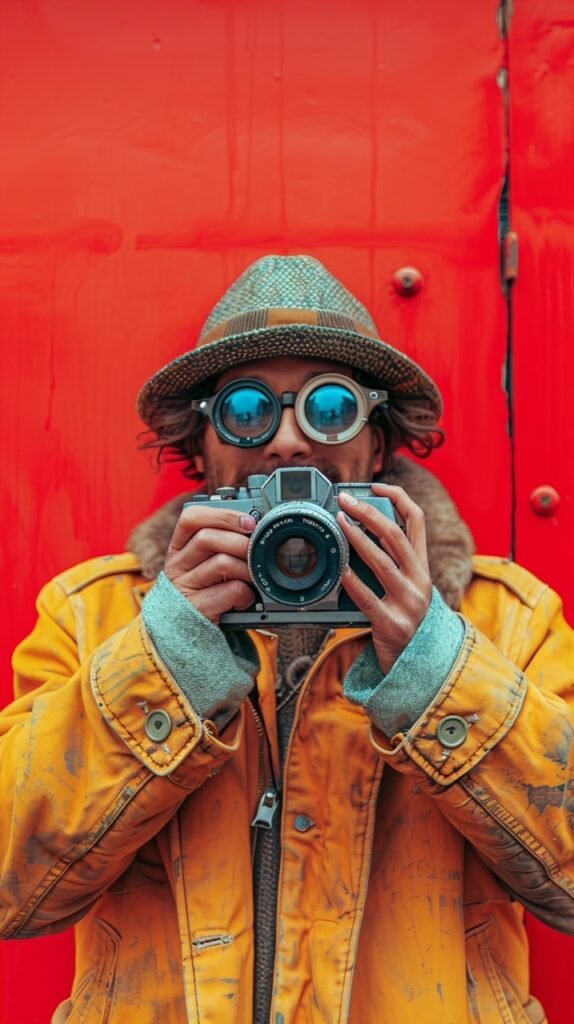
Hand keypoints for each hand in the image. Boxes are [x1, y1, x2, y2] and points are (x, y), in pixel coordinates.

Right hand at [164, 506, 256, 623]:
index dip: (222, 515)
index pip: (191, 518)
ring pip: (222, 563)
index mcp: (178, 547)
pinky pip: (231, 590)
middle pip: (207, 538)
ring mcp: (184, 587)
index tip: (248, 521)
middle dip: (240, 542)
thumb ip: (219, 544)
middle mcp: (177, 565)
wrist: (183, 631)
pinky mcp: (197, 608)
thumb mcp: (204, 564)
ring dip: (246, 569)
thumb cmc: (203, 591)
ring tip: (251, 577)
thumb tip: (254, 525)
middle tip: (255, 550)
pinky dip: (245, 594)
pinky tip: (245, 599)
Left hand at [336, 483, 431, 673]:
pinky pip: (367, 598)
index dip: (397, 498)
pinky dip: (351, 580)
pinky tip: (338, 568)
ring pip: (383, 562)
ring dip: (358, 538)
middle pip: (396, 535)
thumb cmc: (403, 620)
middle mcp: (420, 581)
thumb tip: (359, 531)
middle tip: (345, 499)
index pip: (416, 521)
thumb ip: (391, 562)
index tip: (375, 485)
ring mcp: (408, 603)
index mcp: (422, 567)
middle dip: (369, 512)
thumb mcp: (406, 588)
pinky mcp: (392, 624)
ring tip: (340, 523)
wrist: (418, 667)